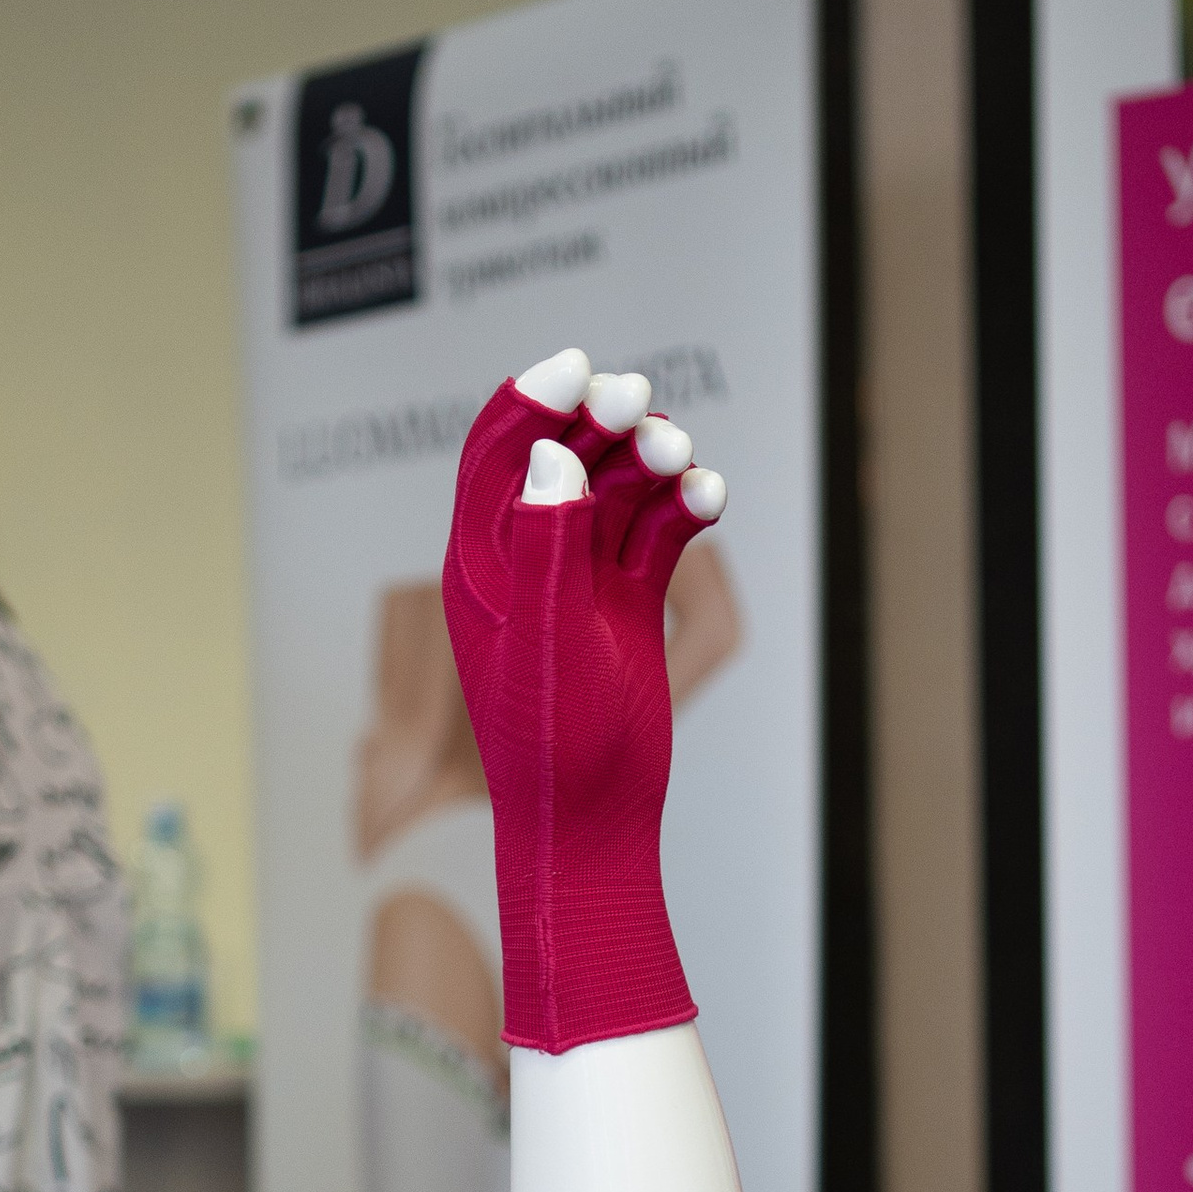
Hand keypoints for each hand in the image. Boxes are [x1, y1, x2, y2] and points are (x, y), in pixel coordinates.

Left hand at [440, 347, 724, 1053]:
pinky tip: (710, 497)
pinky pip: (658, 531)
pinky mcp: (629, 604)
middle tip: (639, 401)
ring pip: (617, 487)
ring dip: (649, 459)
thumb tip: (551, 457)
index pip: (496, 456)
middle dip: (600, 420)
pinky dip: (684, 506)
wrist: (593, 824)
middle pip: (562, 455)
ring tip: (681, 454)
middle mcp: (528, 560)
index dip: (530, 402)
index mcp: (482, 564)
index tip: (575, 367)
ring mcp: (581, 579)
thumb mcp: (545, 644)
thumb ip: (548, 550)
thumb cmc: (551, 746)